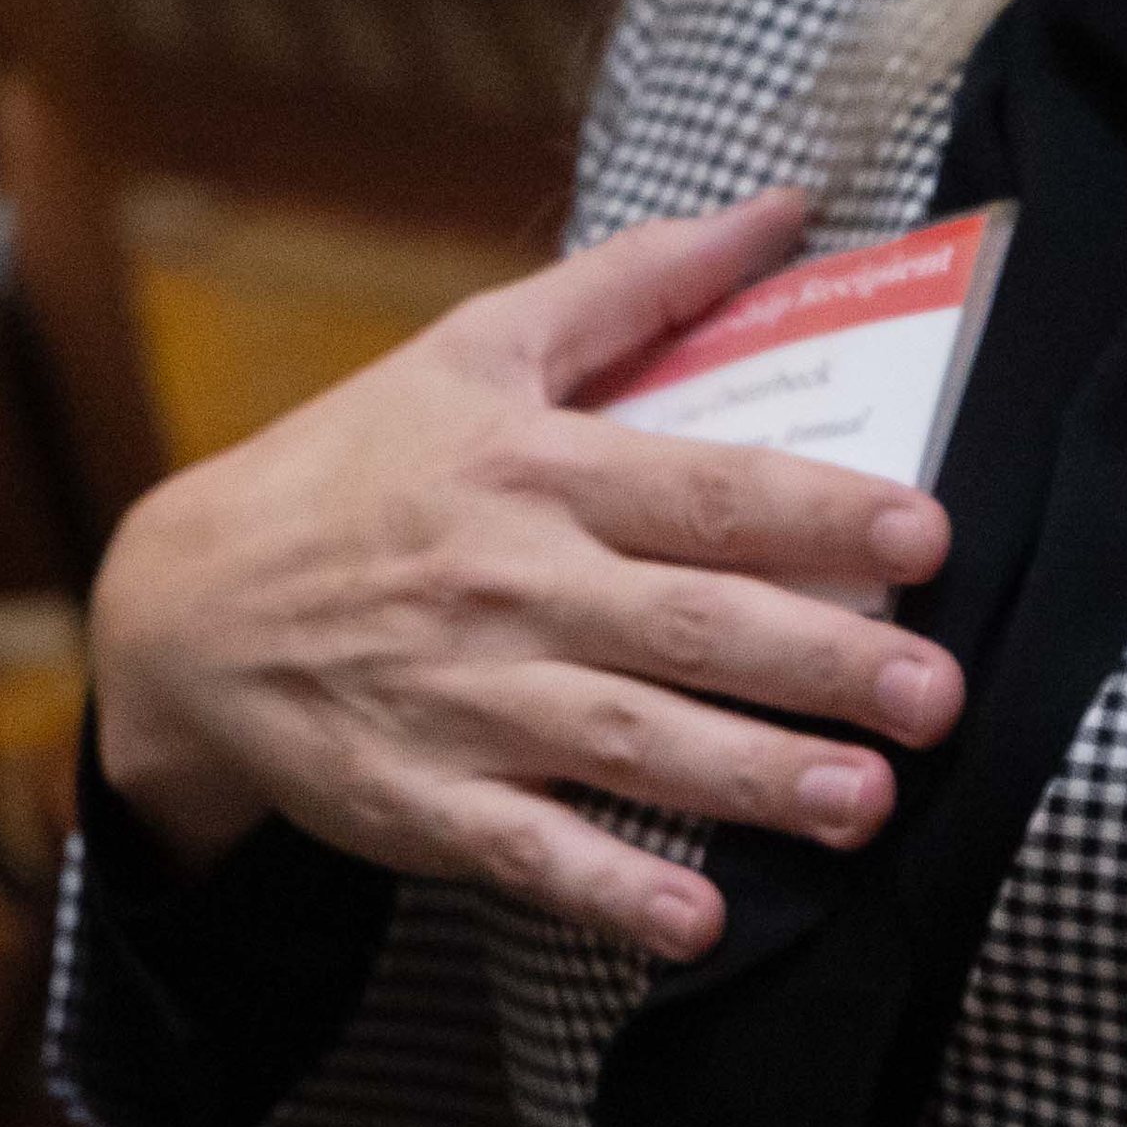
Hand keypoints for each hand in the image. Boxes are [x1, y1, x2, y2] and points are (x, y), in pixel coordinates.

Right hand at [87, 195, 963, 960]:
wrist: (189, 604)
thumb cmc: (362, 460)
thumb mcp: (483, 346)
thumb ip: (639, 280)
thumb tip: (785, 206)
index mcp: (537, 468)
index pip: (704, 489)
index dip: (819, 512)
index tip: (927, 537)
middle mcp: (511, 584)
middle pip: (689, 625)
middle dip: (820, 663)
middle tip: (937, 696)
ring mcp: (466, 701)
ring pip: (629, 744)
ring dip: (750, 779)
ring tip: (864, 804)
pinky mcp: (422, 802)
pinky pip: (530, 852)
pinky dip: (611, 886)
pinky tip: (698, 920)